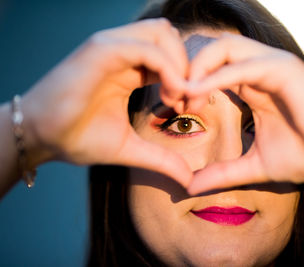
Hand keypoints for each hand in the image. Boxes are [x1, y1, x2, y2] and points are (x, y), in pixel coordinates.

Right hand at [21, 18, 191, 185]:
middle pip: (170, 37)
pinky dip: (168, 68)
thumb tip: (190, 182)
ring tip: (176, 97)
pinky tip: (169, 95)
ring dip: (180, 64)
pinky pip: (147, 48)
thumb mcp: (131, 148)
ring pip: (163, 33)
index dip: (189, 78)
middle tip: (188, 100)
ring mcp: (112, 47)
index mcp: (131, 69)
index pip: (171, 55)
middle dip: (189, 66)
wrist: (43, 139)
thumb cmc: (80, 138)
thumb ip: (162, 159)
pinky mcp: (101, 51)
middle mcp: (123, 52)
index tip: (190, 108)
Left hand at [186, 33, 303, 193]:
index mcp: (251, 86)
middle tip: (175, 99)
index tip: (176, 109)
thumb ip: (222, 173)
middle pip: (213, 50)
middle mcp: (259, 69)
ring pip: (225, 47)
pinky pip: (242, 65)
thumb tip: (189, 186)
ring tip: (185, 96)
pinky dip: (217, 76)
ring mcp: (271, 65)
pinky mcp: (283, 69)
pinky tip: (199, 93)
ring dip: (199, 68)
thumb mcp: (253, 166)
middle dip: (188, 70)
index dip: (189, 84)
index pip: (211, 69)